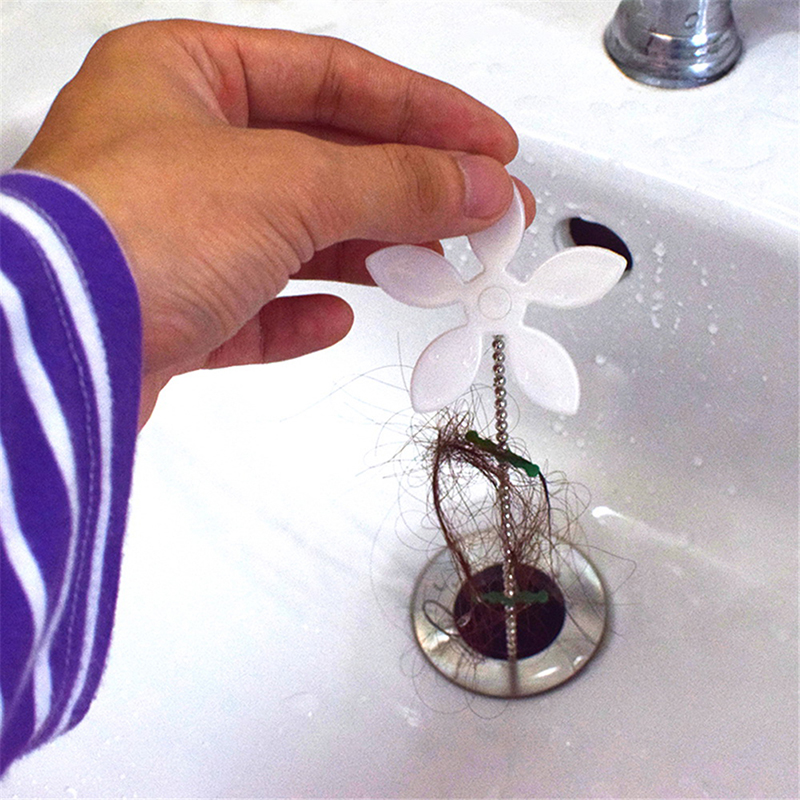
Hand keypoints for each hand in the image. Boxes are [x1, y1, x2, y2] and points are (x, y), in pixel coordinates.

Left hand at [16, 20, 534, 424]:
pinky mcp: (172, 310)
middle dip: (409, 189)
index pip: (332, 77)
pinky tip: (336, 320)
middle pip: (321, 159)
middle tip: (484, 213)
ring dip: (367, 253)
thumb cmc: (124, 236)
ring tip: (436, 268)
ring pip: (294, 235)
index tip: (488, 143)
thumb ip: (393, 181)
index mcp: (184, 76)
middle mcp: (174, 148)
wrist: (48, 356)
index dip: (423, 109)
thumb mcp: (287, 185)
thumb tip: (477, 184)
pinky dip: (299, 316)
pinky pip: (253, 306)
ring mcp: (172, 233)